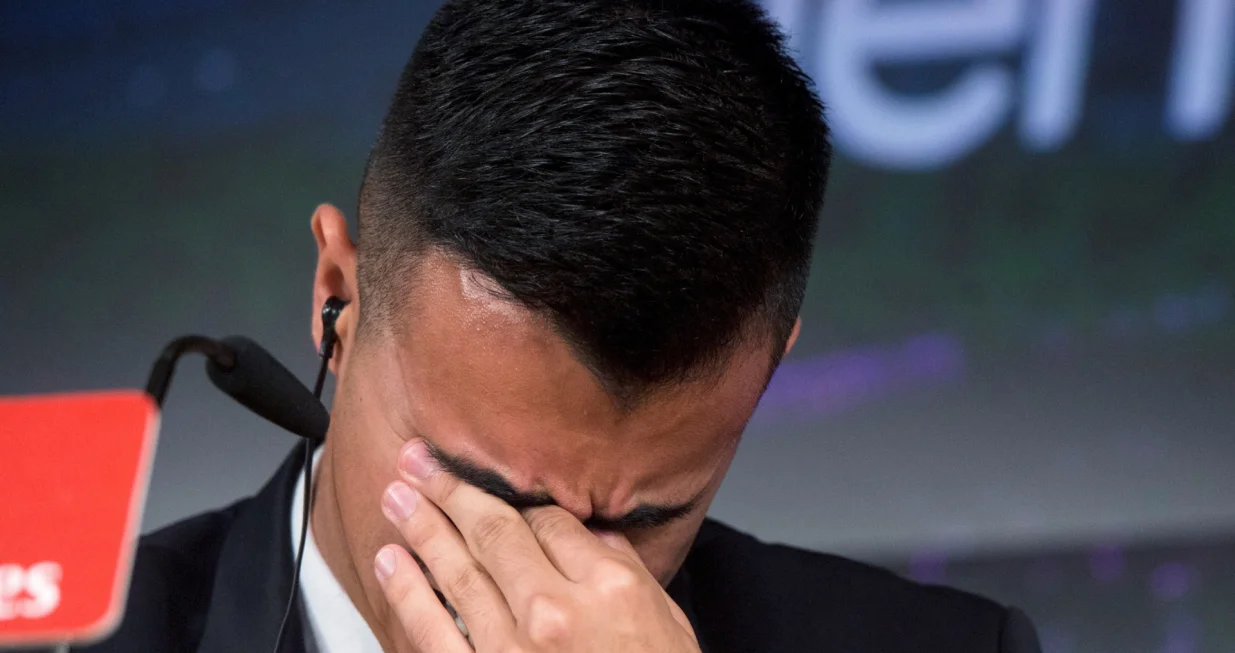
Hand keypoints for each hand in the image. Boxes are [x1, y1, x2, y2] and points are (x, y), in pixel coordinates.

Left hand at [374, 439, 700, 652]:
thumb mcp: (668, 629)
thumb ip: (629, 577)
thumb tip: (596, 537)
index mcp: (609, 589)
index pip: (551, 522)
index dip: (518, 497)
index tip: (494, 484)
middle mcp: (556, 611)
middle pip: (495, 532)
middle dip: (452, 490)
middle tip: (419, 460)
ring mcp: (513, 648)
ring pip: (457, 570)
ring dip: (421, 526)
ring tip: (396, 493)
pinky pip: (434, 630)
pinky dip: (408, 591)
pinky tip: (392, 561)